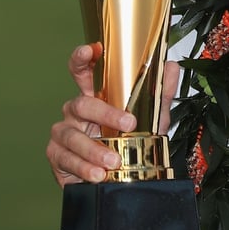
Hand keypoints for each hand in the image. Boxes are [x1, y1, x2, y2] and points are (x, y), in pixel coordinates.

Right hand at [45, 43, 178, 186]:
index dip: (83, 59)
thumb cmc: (130, 144)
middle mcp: (76, 112)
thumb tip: (170, 66)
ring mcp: (64, 133)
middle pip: (83, 104)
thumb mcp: (151, 118)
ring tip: (113, 162)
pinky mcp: (57, 155)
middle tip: (128, 125)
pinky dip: (83, 168)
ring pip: (72, 135)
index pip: (84, 72)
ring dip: (94, 149)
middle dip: (105, 114)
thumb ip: (160, 92)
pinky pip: (66, 159)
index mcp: (95, 98)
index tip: (91, 50)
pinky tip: (97, 175)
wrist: (120, 179)